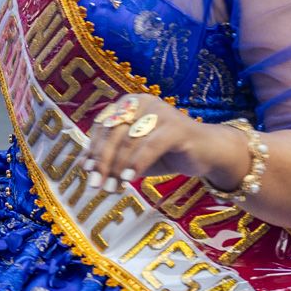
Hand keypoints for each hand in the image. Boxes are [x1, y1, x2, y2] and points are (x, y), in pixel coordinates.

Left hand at [81, 94, 202, 193]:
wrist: (207, 154)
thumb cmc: (166, 153)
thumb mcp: (133, 155)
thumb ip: (110, 156)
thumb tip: (83, 166)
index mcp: (129, 103)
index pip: (103, 125)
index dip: (92, 148)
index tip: (86, 171)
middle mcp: (143, 102)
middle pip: (114, 133)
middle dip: (102, 161)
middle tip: (96, 185)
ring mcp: (161, 112)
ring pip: (130, 141)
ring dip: (117, 167)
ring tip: (112, 188)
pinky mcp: (176, 127)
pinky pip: (151, 146)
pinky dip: (137, 163)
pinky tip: (129, 179)